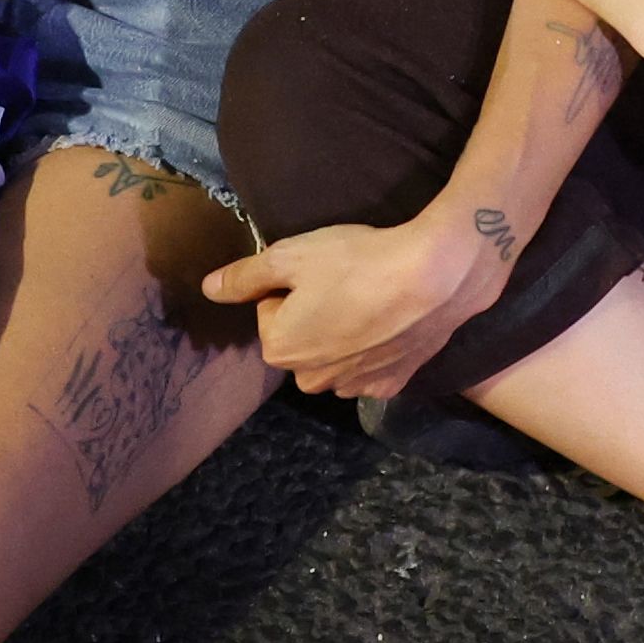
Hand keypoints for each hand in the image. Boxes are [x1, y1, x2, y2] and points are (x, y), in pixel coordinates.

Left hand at [198, 205, 514, 401]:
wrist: (434, 279)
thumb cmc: (355, 262)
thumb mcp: (290, 256)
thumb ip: (244, 276)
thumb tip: (208, 289)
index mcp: (280, 349)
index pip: (269, 309)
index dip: (291, 284)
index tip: (318, 270)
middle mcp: (312, 380)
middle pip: (301, 336)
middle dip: (314, 313)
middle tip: (345, 281)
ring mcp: (354, 387)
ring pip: (334, 354)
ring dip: (344, 331)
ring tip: (371, 297)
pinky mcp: (391, 385)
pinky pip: (369, 366)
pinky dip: (375, 347)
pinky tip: (391, 322)